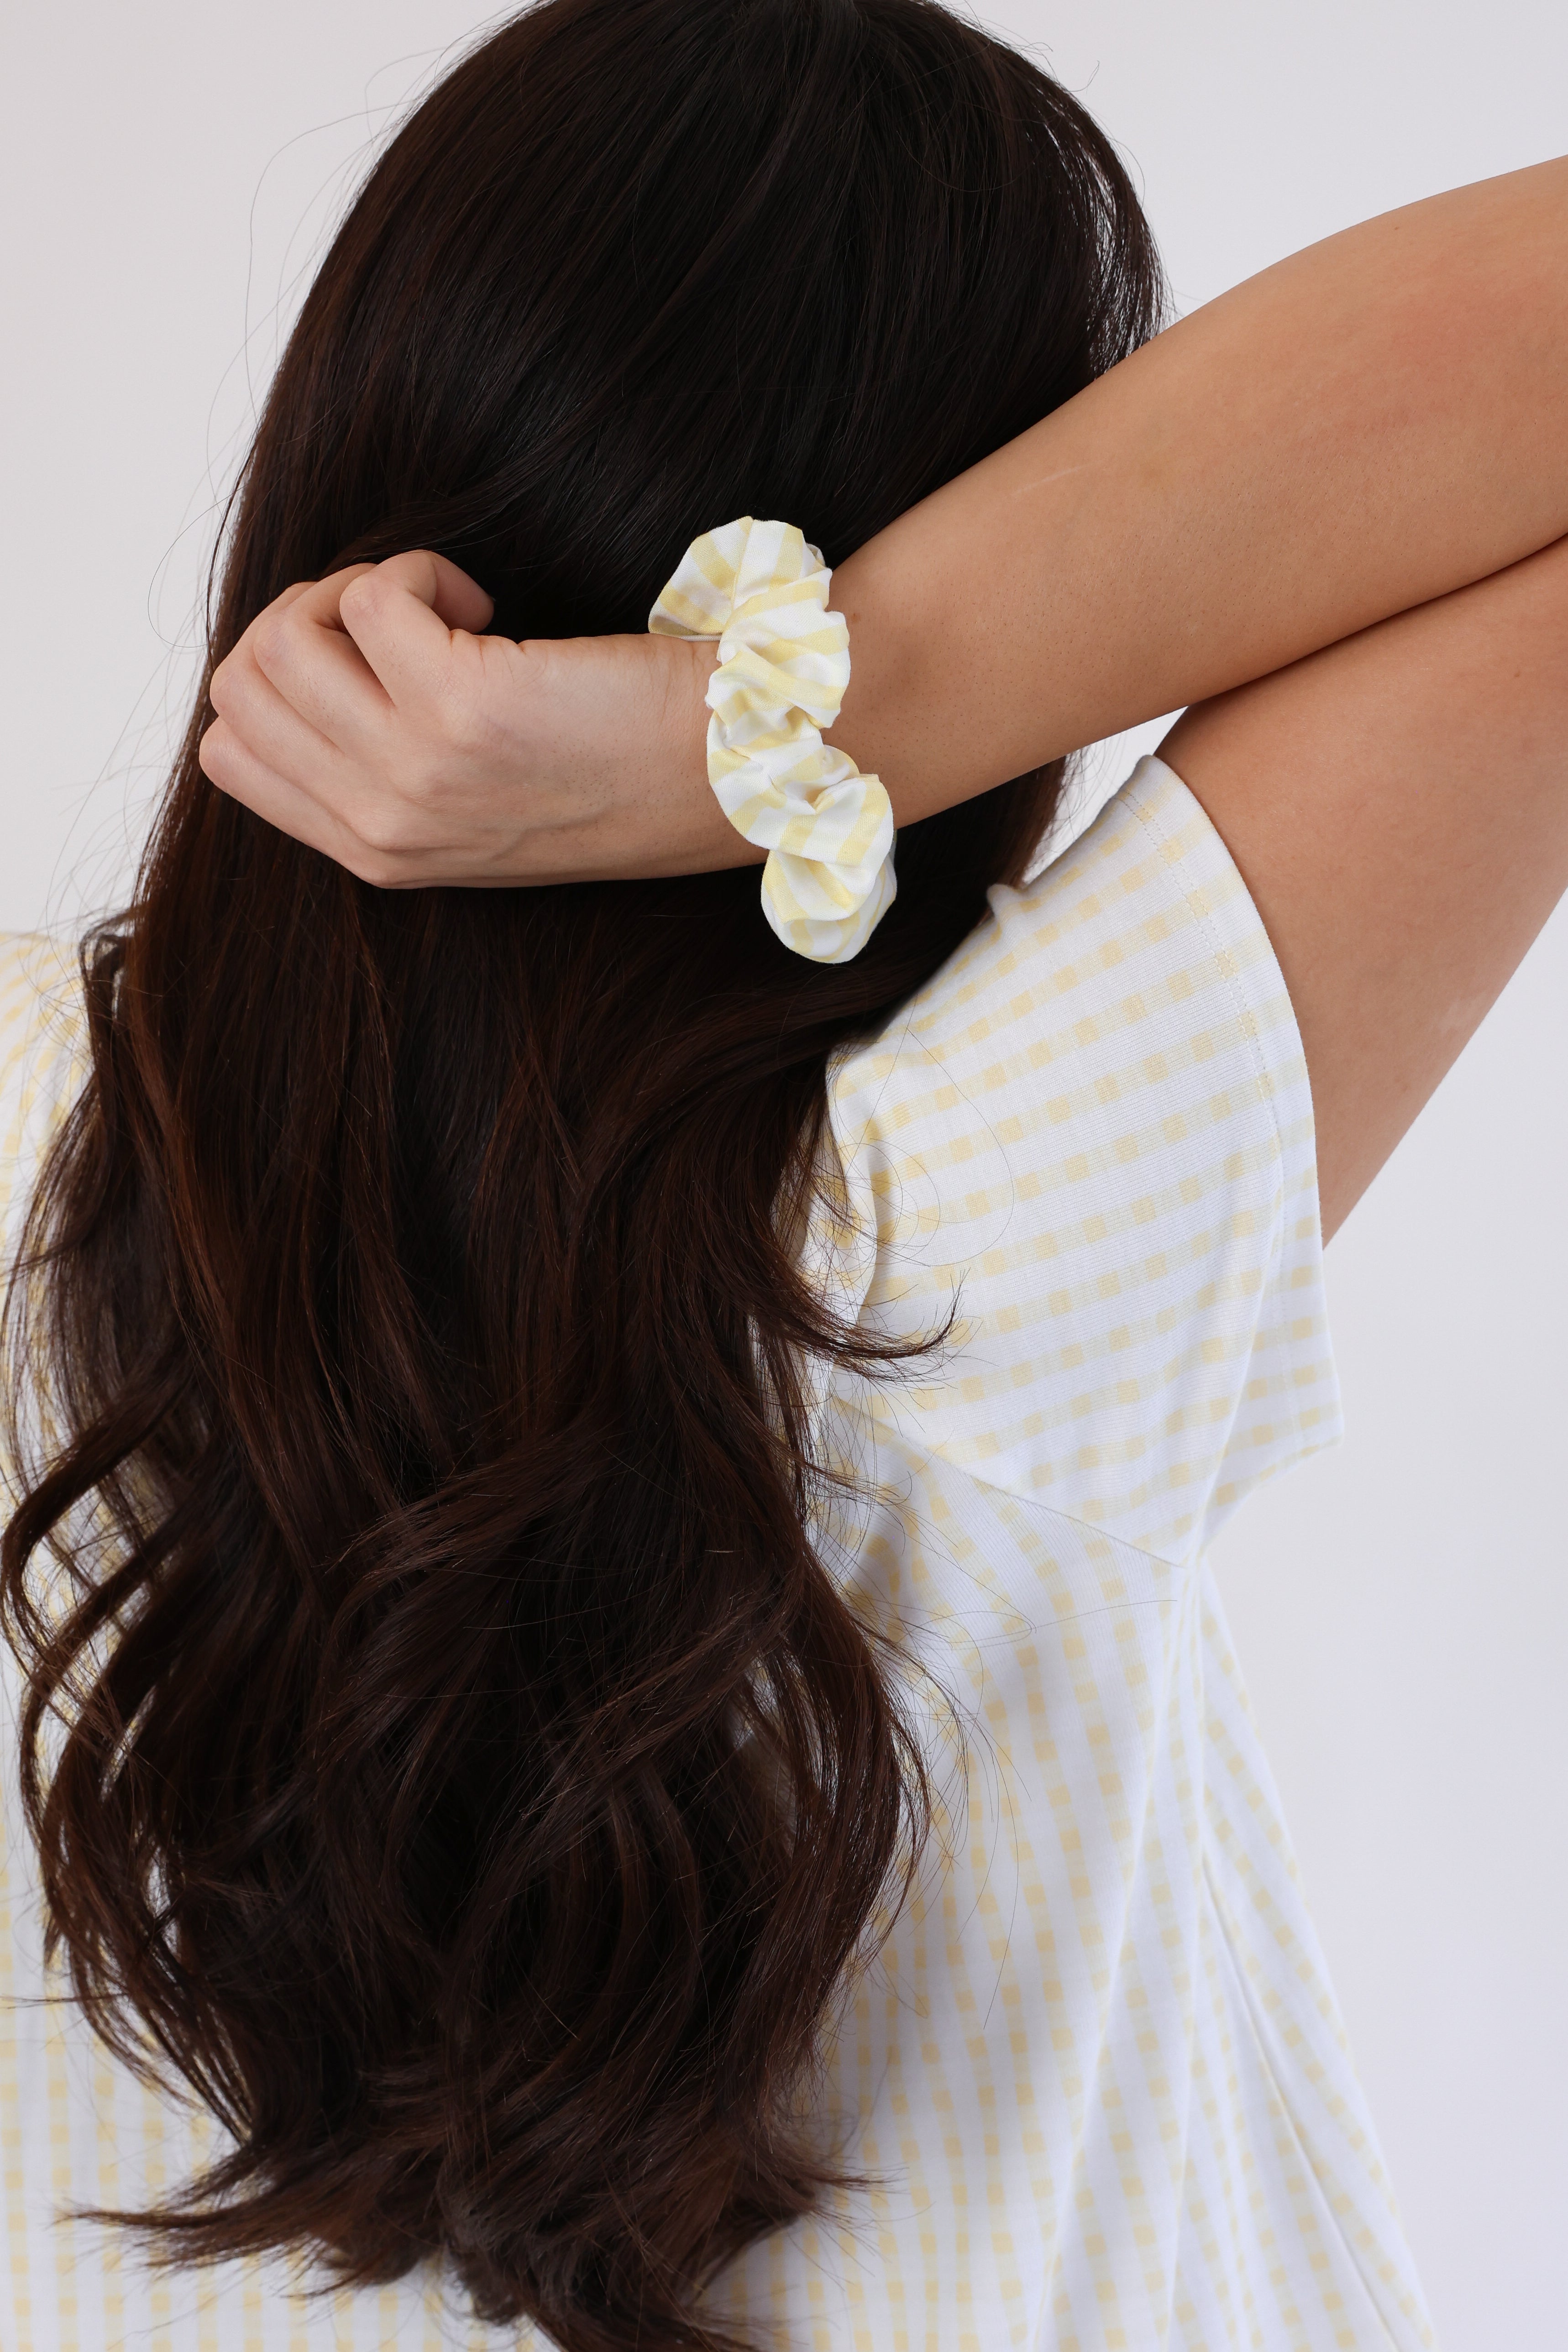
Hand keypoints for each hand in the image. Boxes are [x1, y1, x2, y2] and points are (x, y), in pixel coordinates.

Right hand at [199, 551, 733, 885]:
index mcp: (374, 851)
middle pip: (244, 685)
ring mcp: (416, 769)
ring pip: (284, 636)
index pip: (230, 754)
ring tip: (445, 613)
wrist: (720, 770)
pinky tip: (486, 606)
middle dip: (306, 621)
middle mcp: (383, 822)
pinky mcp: (461, 705)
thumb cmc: (610, 765)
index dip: (279, 678)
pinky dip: (420, 571)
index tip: (363, 662)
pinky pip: (372, 594)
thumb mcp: (472, 802)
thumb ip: (380, 767)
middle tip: (400, 620)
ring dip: (356, 590)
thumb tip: (300, 667)